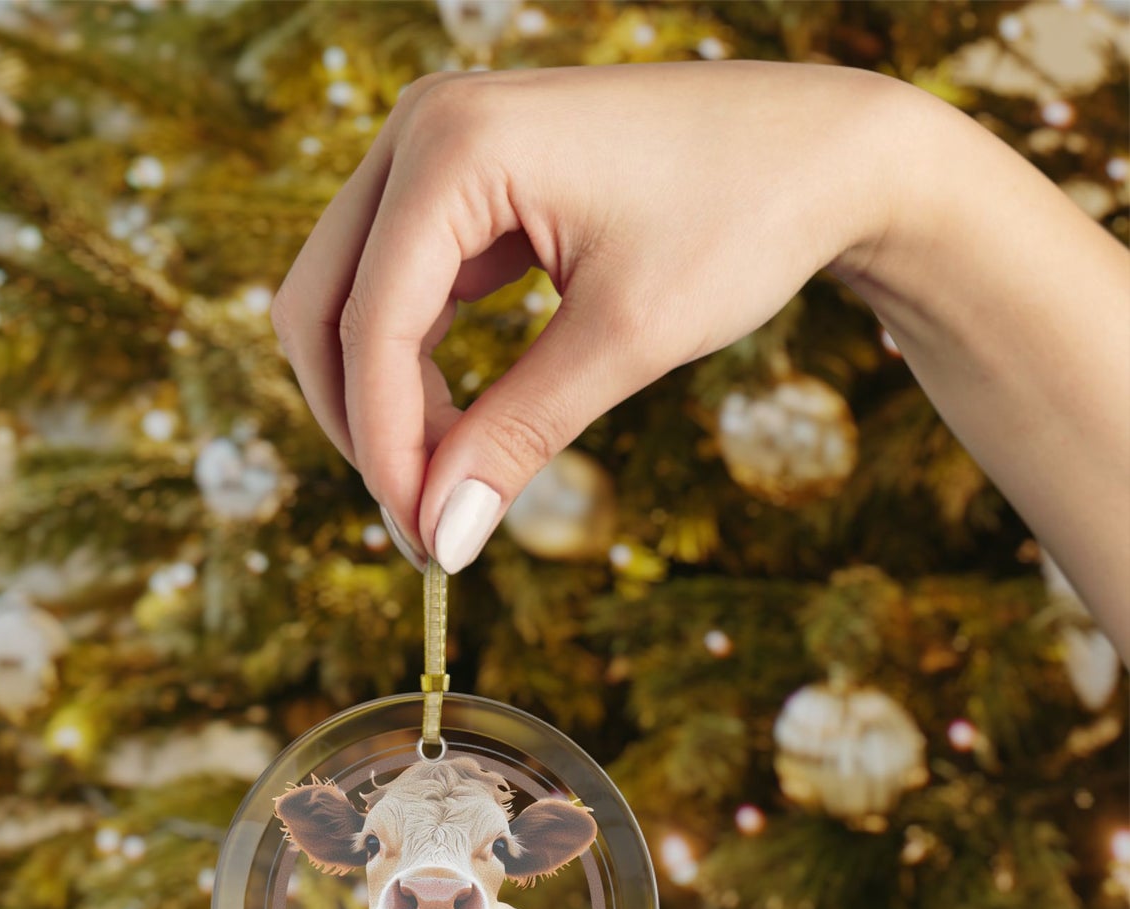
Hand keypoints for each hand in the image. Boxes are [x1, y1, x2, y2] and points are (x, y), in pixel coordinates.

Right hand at [270, 61, 906, 572]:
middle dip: (362, 424)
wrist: (826, 152)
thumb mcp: (625, 341)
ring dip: (383, 403)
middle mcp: (424, 130)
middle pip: (321, 307)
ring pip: (350, 302)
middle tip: (422, 522)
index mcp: (455, 145)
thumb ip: (517, 437)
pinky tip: (462, 430)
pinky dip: (416, 369)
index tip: (424, 540)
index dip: (385, 447)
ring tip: (449, 486)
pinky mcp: (463, 184)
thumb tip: (441, 536)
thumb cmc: (743, 218)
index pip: (370, 325)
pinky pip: (400, 290)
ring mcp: (437, 151)